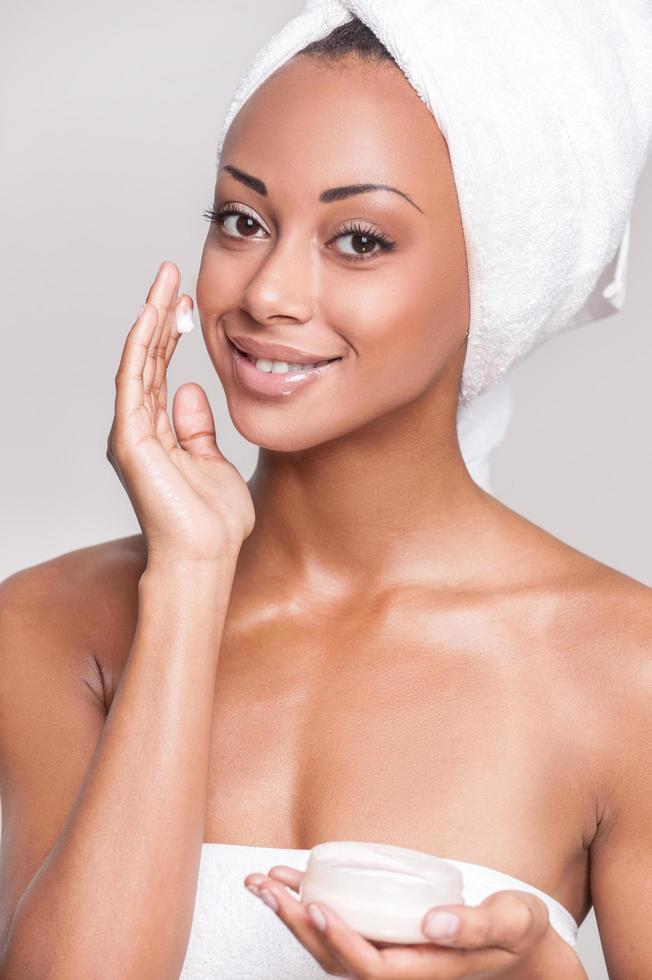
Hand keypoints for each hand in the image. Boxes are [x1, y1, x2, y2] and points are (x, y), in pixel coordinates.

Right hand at [107, 261, 254, 563]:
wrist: (206, 558)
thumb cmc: (213, 522)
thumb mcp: (213, 462)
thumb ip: (197, 428)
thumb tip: (188, 389)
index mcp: (159, 434)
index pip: (162, 370)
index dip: (172, 334)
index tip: (187, 300)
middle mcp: (140, 429)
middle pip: (148, 359)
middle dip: (160, 315)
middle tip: (173, 275)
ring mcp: (132, 433)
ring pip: (139, 363)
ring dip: (151, 320)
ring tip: (165, 282)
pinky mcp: (131, 440)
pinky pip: (134, 383)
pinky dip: (142, 348)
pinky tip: (151, 318)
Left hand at [243, 866, 575, 978]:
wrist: (519, 948)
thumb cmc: (516, 933)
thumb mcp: (512, 922)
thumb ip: (478, 924)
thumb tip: (435, 921)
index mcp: (427, 970)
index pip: (372, 966)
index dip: (340, 940)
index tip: (316, 906)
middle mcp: (400, 971)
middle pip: (336, 958)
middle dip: (296, 923)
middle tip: (264, 886)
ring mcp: (389, 958)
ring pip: (328, 946)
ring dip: (292, 915)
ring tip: (261, 882)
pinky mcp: (384, 941)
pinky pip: (338, 929)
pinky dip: (309, 906)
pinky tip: (290, 880)